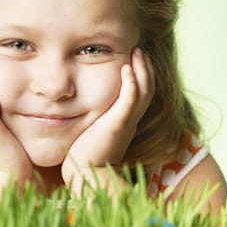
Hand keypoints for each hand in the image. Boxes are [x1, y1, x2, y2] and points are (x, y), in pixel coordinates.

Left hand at [62, 48, 153, 190]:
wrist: (86, 176)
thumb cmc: (84, 157)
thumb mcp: (91, 132)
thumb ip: (92, 119)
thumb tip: (79, 107)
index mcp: (126, 122)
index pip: (140, 94)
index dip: (141, 76)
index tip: (134, 59)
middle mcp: (130, 121)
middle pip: (147, 89)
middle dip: (145, 68)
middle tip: (139, 49)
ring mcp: (127, 123)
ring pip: (144, 91)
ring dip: (142, 70)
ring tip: (137, 52)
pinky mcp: (118, 125)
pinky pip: (130, 100)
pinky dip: (131, 83)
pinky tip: (126, 68)